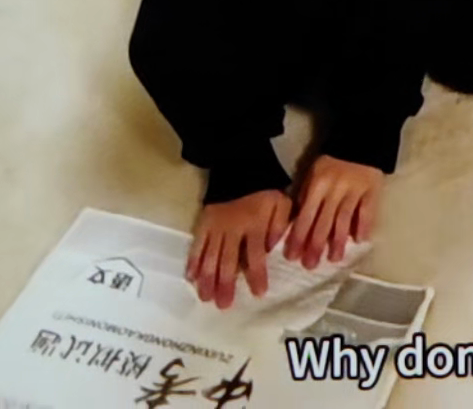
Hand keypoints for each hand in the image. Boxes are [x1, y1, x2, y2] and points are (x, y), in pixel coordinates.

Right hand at [187, 189, 290, 309]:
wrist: (240, 167)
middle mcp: (233, 230)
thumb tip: (272, 248)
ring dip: (207, 278)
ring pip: (209, 256)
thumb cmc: (265, 190)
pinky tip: (190, 277)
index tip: (258, 294)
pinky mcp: (203, 223)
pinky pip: (196, 245)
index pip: (255, 255)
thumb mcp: (282, 203)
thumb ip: (279, 226)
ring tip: (205, 298)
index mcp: (254, 225)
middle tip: (223, 305)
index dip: (256, 275)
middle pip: (228, 260)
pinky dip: (193, 261)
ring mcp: (215, 227)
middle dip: (226, 284)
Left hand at [285, 155, 384, 268]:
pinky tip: (360, 240)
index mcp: (317, 186)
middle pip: (324, 221)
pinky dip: (364, 225)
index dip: (298, 236)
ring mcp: (355, 190)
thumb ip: (305, 197)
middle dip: (315, 245)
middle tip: (310, 265)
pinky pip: (367, 210)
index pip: (306, 216)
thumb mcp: (312, 175)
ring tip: (334, 259)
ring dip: (338, 241)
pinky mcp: (372, 190)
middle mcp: (335, 190)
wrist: (359, 142)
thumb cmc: (331, 163)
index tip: (292, 256)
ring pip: (344, 219)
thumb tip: (297, 224)